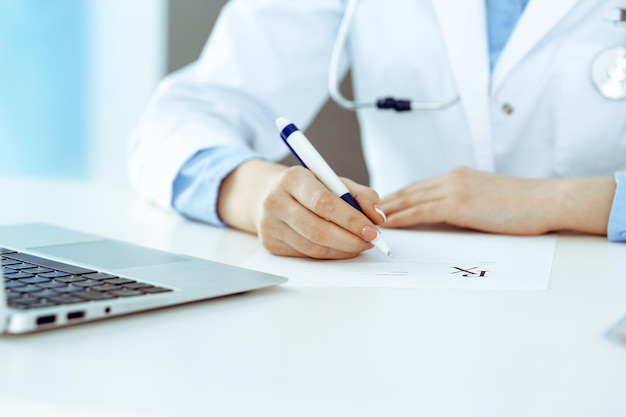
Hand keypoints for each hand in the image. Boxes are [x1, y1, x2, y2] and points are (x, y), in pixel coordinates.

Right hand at [218, 160, 385, 258]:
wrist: (266, 193)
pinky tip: (340, 248)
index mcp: (293, 179)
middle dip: (350, 240)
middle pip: (317, 230)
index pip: (324, 203)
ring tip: (359, 244)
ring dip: (343, 250)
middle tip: (370, 241)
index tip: (372, 229)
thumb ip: (360, 195)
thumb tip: (378, 217)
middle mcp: (276, 201)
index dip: (351, 219)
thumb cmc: (306, 187)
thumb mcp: (332, 180)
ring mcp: (270, 225)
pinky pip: (306, 255)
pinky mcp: (270, 244)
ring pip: (313, 247)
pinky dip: (329, 254)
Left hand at [380, 167, 615, 235]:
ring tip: (365, 219)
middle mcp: (450, 178)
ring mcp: (452, 189)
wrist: (545, 200)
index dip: (396, 196)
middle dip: (383, 202)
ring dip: (385, 211)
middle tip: (362, 211)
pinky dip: (400, 219)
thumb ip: (465, 201)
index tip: (380, 204)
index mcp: (457, 176)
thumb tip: (449, 215)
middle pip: (407, 191)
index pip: (418, 187)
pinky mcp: (456, 204)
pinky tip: (386, 225)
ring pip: (408, 200)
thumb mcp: (487, 196)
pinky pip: (419, 212)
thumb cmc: (523, 203)